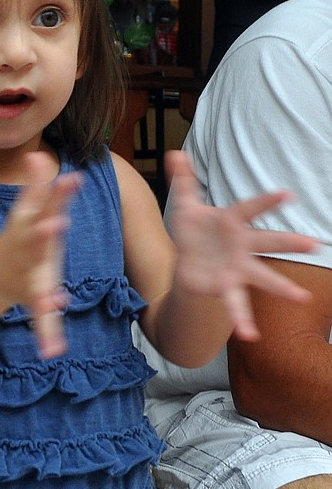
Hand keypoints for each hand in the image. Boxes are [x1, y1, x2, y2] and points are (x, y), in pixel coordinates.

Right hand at [0, 153, 80, 358]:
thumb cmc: (16, 239)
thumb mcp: (23, 212)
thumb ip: (35, 186)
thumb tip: (38, 156)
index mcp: (28, 229)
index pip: (45, 206)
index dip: (57, 193)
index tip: (72, 179)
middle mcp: (26, 252)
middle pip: (36, 242)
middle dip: (44, 235)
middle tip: (56, 224)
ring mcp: (28, 277)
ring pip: (36, 285)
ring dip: (45, 294)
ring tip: (55, 301)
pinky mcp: (33, 299)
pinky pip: (41, 319)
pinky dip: (46, 334)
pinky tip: (53, 350)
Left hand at [166, 150, 317, 341]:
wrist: (187, 262)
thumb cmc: (194, 231)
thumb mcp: (186, 206)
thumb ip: (183, 181)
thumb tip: (174, 153)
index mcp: (232, 222)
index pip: (250, 208)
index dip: (267, 201)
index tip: (288, 195)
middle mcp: (242, 247)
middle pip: (268, 242)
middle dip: (290, 242)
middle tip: (315, 244)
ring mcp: (237, 269)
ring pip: (261, 278)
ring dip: (280, 287)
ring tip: (301, 298)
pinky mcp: (226, 287)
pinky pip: (236, 305)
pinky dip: (243, 320)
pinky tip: (249, 335)